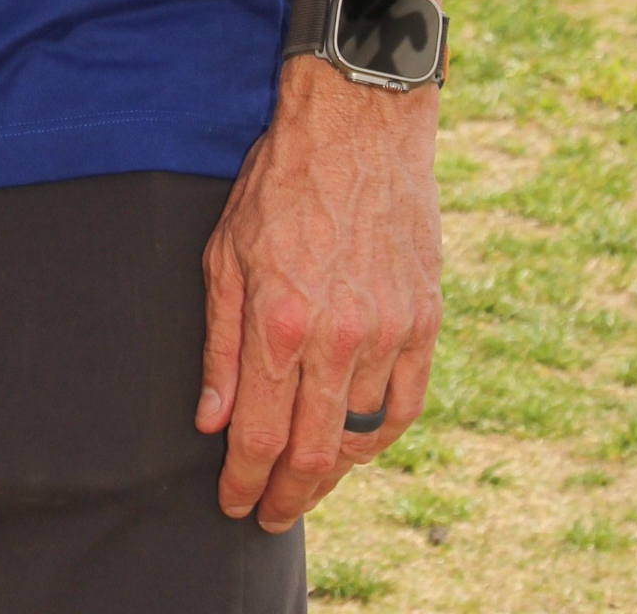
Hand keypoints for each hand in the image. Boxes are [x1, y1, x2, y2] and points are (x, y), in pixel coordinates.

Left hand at [196, 59, 442, 531]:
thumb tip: (211, 421)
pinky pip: (404, 407)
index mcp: (279, 319)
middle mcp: (337, 336)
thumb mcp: (225, 251)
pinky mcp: (425, 322)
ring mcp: (389, 333)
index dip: (243, 481)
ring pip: (360, 437)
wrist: (359, 124)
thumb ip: (219, 343)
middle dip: (285, 495)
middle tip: (268, 513)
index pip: (258, 435)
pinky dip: (378, 437)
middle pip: (311, 453)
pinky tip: (355, 443)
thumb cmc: (281, 181)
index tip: (232, 503)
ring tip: (305, 479)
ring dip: (330, 469)